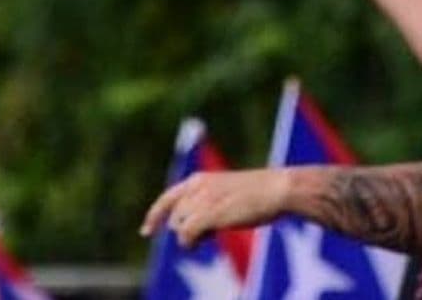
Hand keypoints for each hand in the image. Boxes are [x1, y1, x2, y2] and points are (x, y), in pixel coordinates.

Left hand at [141, 168, 287, 245]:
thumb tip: (186, 230)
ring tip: (218, 226)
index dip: (153, 215)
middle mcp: (196, 186)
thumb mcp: (225, 193)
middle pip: (174, 218)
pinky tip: (210, 236)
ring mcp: (201, 199)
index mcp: (199, 179)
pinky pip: (185, 234)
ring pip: (179, 227)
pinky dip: (192, 241)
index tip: (145, 231)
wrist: (276, 188)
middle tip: (213, 227)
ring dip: (193, 235)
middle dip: (187, 228)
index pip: (167, 198)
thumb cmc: (257, 194)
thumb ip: (205, 204)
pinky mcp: (208, 212)